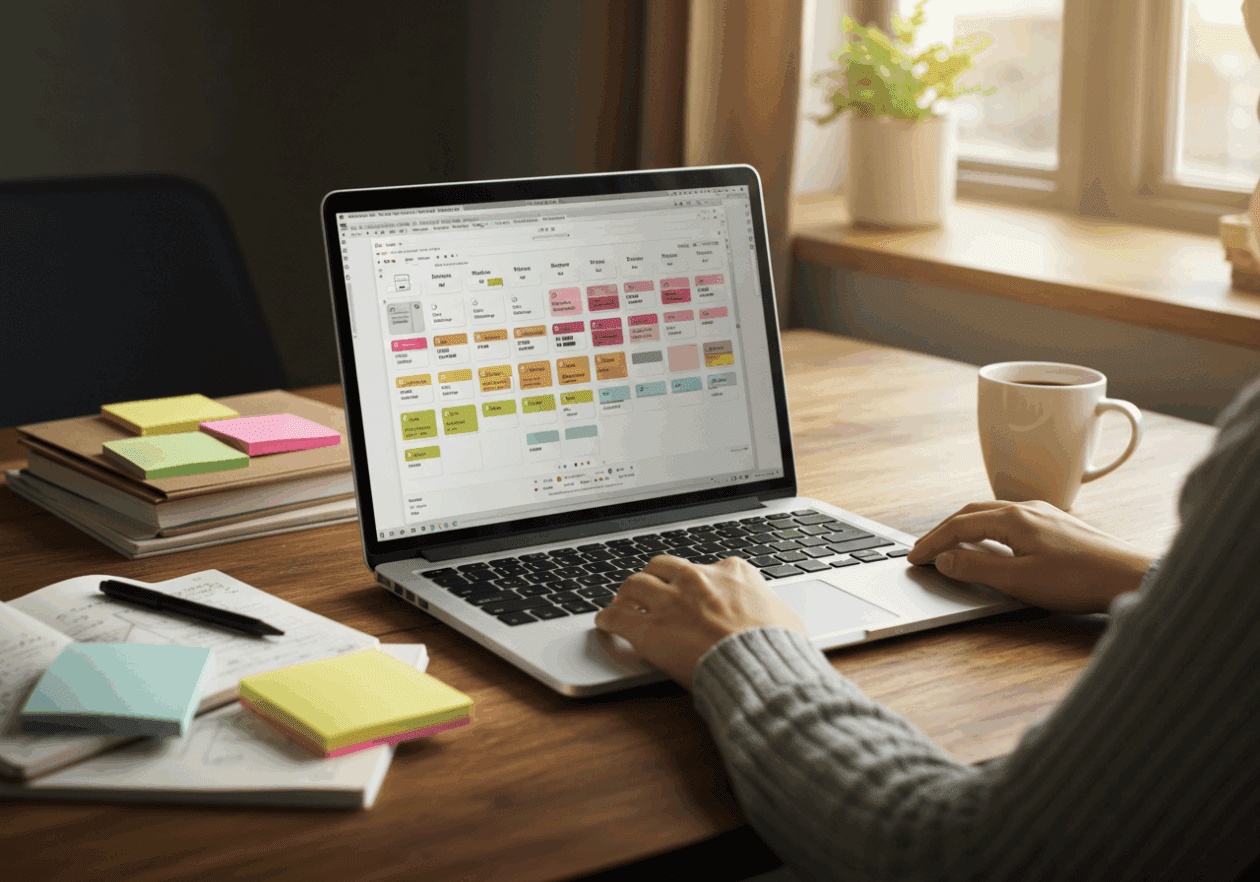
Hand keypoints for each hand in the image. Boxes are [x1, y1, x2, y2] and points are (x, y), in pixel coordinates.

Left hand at [593, 554, 806, 690]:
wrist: (759, 667)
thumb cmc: (776, 648)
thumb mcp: (784, 616)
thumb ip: (769, 606)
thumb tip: (775, 614)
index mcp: (730, 572)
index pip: (701, 566)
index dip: (690, 581)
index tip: (687, 591)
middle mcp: (696, 578)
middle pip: (661, 567)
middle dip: (653, 579)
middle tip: (647, 592)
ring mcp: (670, 601)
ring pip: (633, 584)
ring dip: (626, 595)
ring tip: (622, 604)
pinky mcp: (649, 628)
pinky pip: (616, 616)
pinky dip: (608, 619)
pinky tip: (605, 623)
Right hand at [906, 500, 1155, 612]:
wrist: (1131, 577)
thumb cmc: (1079, 581)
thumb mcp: (1019, 581)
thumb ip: (977, 568)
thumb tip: (945, 558)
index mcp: (1013, 518)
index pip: (959, 525)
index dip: (932, 542)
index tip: (914, 558)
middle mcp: (1027, 508)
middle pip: (972, 512)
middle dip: (943, 531)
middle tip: (924, 550)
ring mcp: (1045, 514)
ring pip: (992, 514)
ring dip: (965, 527)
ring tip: (950, 545)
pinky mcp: (1059, 526)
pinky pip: (1011, 520)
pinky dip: (987, 529)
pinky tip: (992, 542)